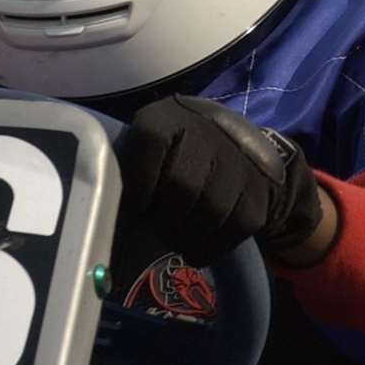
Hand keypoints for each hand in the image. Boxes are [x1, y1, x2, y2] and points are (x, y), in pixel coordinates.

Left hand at [117, 95, 327, 264]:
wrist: (236, 146)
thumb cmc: (172, 153)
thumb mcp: (147, 146)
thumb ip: (127, 170)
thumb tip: (105, 215)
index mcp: (167, 118)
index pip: (150, 143)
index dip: (139, 181)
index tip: (133, 208)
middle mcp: (206, 133)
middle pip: (183, 186)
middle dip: (164, 216)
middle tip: (155, 225)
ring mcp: (238, 161)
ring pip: (210, 212)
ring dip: (186, 234)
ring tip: (173, 235)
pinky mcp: (259, 192)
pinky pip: (234, 229)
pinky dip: (210, 246)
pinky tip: (196, 243)